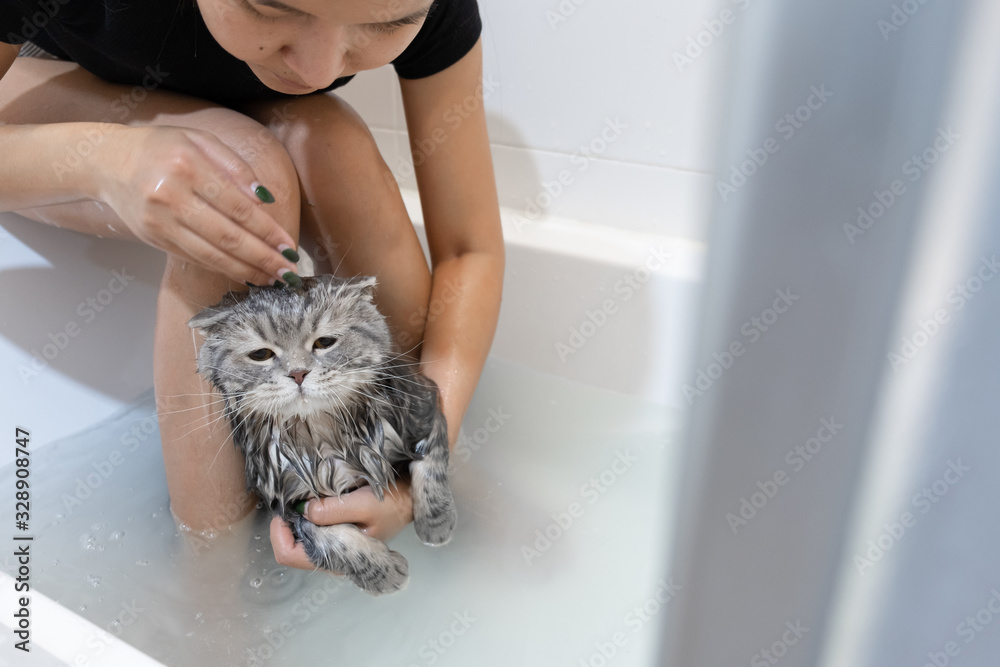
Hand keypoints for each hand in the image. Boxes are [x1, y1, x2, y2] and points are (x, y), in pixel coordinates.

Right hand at [93, 125, 298, 285]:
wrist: (108, 161)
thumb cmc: (163, 148)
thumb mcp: (201, 140)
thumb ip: (236, 166)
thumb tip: (266, 199)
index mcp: (189, 166)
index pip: (238, 206)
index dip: (267, 231)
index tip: (289, 246)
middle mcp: (171, 196)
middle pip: (227, 236)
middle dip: (263, 257)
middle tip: (288, 273)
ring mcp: (159, 221)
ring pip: (211, 254)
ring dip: (246, 270)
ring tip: (271, 279)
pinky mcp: (153, 238)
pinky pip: (195, 258)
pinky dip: (223, 268)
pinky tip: (244, 272)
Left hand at [269, 480, 414, 570]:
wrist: (411, 500)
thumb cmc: (391, 505)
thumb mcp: (364, 504)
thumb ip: (333, 510)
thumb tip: (304, 510)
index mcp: (337, 557)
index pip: (290, 556)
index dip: (279, 534)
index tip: (282, 510)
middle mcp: (331, 557)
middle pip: (291, 547)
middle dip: (286, 523)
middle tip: (292, 498)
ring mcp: (333, 547)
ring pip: (299, 537)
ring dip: (296, 518)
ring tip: (304, 497)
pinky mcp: (337, 535)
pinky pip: (311, 528)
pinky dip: (306, 514)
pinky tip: (315, 499)